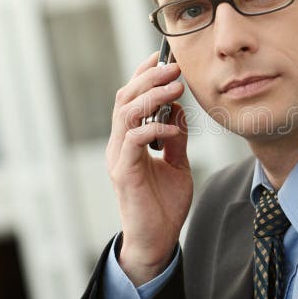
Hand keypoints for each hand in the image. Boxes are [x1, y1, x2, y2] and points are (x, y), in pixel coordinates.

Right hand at [107, 51, 192, 285]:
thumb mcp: (178, 164)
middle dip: (149, 78)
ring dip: (151, 97)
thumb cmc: (164, 205)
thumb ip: (176, 138)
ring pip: (125, 114)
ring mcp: (119, 158)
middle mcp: (120, 145)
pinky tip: (171, 127)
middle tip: (173, 67)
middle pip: (126, 99)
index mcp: (130, 141)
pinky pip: (134, 141)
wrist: (157, 241)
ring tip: (174, 87)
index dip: (143, 75)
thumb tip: (177, 110)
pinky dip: (153, 129)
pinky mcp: (124, 173)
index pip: (131, 99)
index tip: (162, 57)